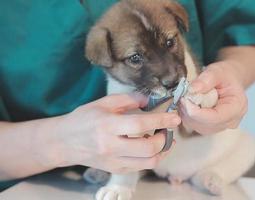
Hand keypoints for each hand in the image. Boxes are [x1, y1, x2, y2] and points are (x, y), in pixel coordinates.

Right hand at [53, 94, 180, 172]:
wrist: (64, 142)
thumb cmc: (84, 119)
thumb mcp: (103, 103)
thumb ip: (128, 99)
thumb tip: (150, 100)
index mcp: (106, 126)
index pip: (140, 124)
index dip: (161, 120)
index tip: (175, 118)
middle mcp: (110, 146)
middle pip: (148, 148)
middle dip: (164, 139)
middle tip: (167, 129)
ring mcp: (113, 161)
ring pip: (148, 162)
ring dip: (162, 151)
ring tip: (163, 139)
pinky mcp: (115, 169)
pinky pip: (141, 167)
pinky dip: (152, 157)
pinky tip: (151, 147)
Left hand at [178, 61, 247, 134]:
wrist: (228, 81)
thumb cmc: (225, 76)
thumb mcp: (218, 71)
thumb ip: (206, 79)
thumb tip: (192, 89)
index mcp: (237, 107)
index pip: (215, 118)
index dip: (197, 112)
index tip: (184, 100)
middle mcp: (231, 121)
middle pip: (205, 125)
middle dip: (190, 112)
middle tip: (182, 97)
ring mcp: (220, 127)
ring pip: (197, 126)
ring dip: (187, 114)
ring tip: (186, 98)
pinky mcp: (211, 127)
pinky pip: (195, 125)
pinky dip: (187, 116)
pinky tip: (188, 104)